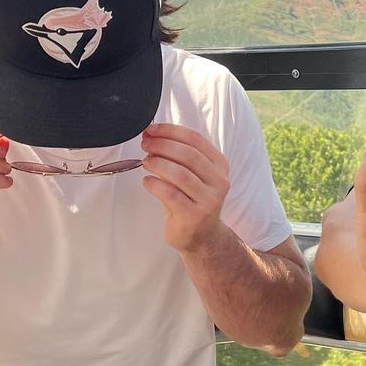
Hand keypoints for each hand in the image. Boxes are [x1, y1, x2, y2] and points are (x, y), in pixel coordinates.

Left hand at [141, 123, 229, 253]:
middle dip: (162, 145)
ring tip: (145, 162)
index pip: (195, 140)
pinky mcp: (194, 216)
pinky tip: (147, 182)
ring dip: (158, 163)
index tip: (151, 129)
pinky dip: (154, 184)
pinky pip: (170, 194)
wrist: (203, 237)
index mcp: (220, 165)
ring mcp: (208, 200)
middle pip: (188, 155)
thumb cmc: (192, 201)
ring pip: (180, 174)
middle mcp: (219, 182)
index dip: (170, 131)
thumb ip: (178, 156)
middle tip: (145, 145)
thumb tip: (152, 134)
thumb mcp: (194, 175)